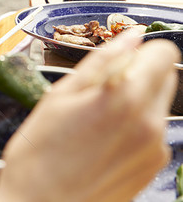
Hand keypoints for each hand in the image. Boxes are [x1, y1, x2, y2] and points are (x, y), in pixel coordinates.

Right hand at [0, 31, 178, 201]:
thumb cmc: (39, 154)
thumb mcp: (60, 97)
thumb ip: (101, 62)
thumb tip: (131, 36)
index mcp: (125, 98)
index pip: (165, 53)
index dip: (141, 52)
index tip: (118, 62)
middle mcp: (150, 123)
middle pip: (166, 76)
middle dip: (139, 74)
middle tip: (100, 92)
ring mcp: (155, 149)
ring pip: (156, 104)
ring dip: (134, 102)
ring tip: (94, 123)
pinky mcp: (152, 168)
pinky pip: (151, 132)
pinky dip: (133, 128)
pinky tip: (100, 142)